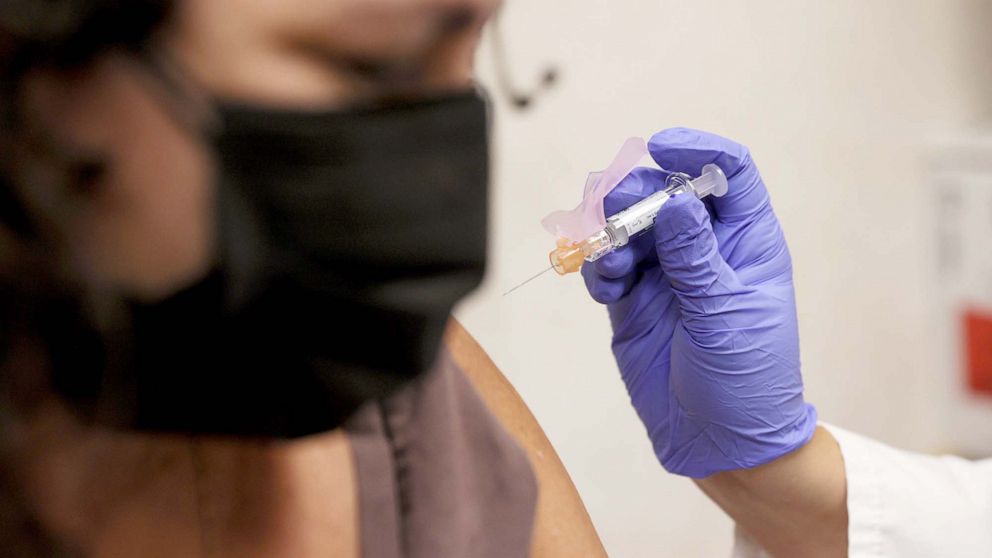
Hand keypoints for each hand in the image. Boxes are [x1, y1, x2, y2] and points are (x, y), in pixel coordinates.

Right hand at [582, 128, 815, 477]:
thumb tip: (678, 203)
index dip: (698, 150)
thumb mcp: (727, 315)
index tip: (660, 146)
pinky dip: (597, 264)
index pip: (729, 173)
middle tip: (613, 207)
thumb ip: (696, 259)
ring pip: (629, 225)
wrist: (718, 443)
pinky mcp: (633, 300)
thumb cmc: (746, 379)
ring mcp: (665, 274)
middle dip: (636, 193)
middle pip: (665, 192)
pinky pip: (606, 264)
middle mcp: (704, 249)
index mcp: (746, 242)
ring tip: (606, 252)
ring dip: (609, 228)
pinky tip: (603, 282)